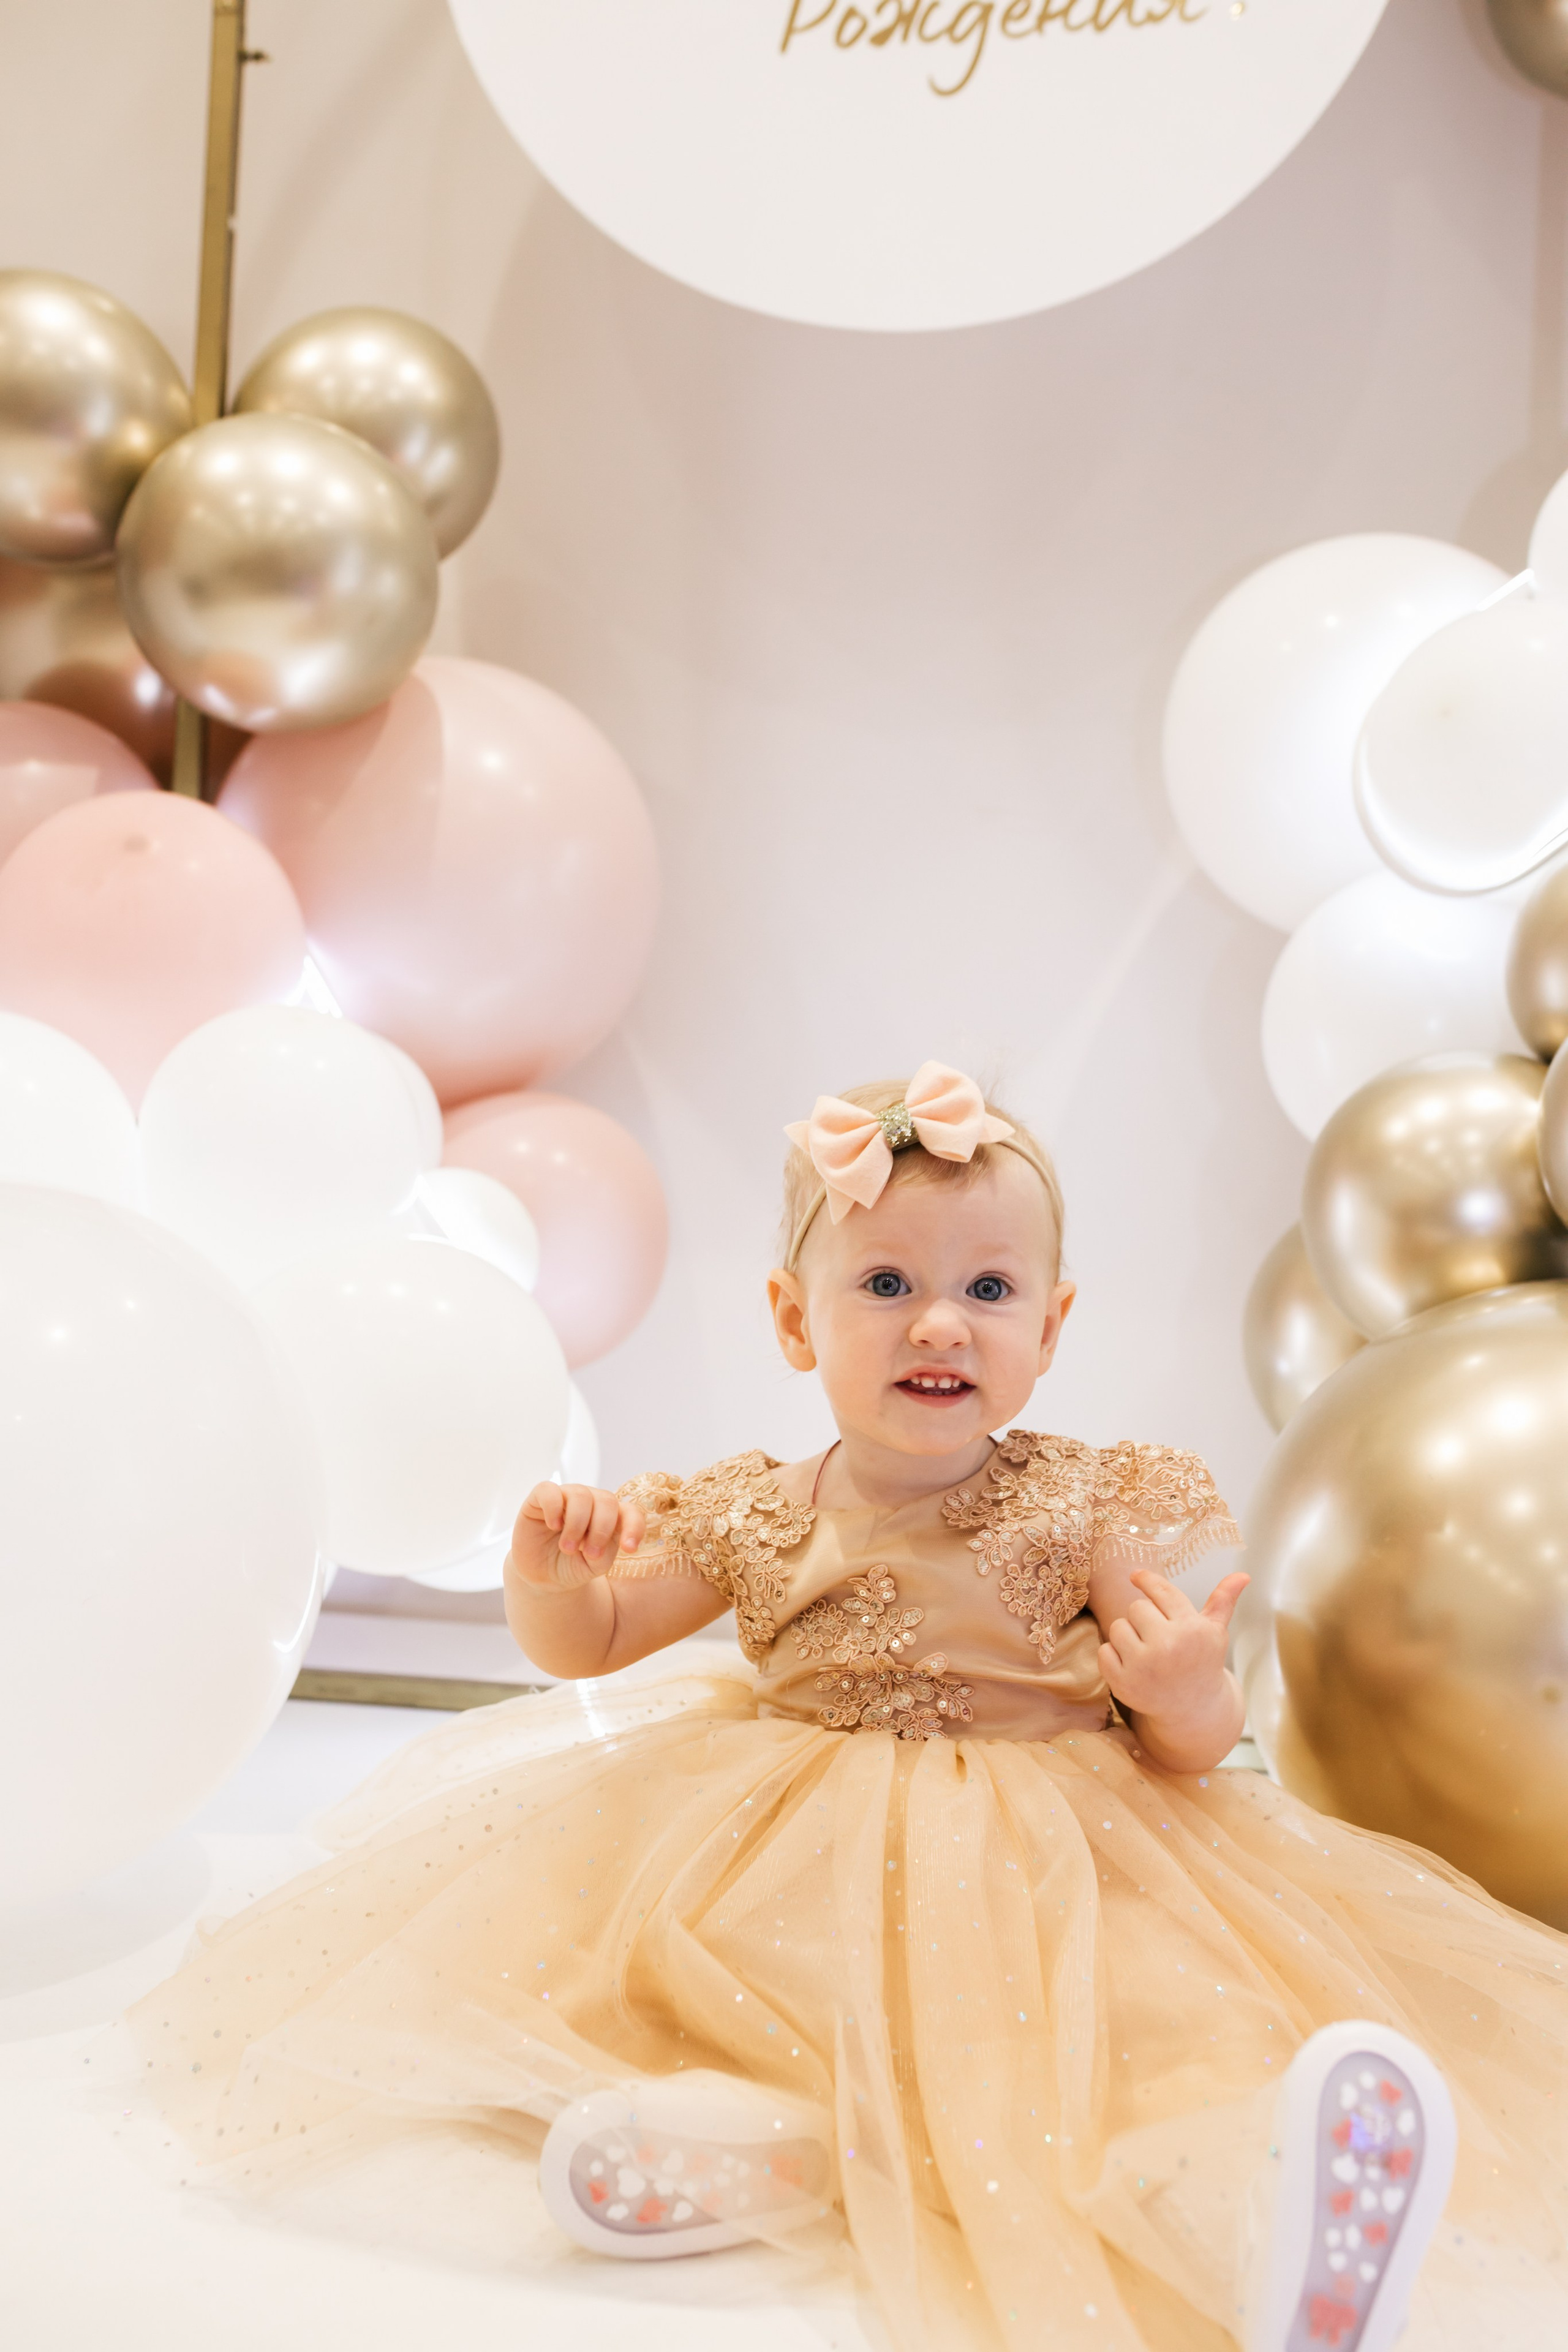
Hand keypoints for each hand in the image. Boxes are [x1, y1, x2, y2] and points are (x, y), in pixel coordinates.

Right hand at [507, 1482, 645, 1590]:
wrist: (543, 1575)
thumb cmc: (573, 1566)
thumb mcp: (594, 1566)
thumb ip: (604, 1553)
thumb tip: (597, 1540)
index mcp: (611, 1517)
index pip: (630, 1512)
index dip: (633, 1527)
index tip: (629, 1548)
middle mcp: (591, 1502)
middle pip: (607, 1500)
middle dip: (601, 1529)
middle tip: (590, 1554)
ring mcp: (567, 1497)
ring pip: (581, 1495)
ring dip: (577, 1524)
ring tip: (568, 1548)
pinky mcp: (541, 1498)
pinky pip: (549, 1490)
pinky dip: (553, 1508)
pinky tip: (553, 1526)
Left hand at [1097, 1568, 1248, 1718]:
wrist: (1193, 1710)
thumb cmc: (1203, 1663)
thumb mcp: (1215, 1633)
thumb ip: (1223, 1601)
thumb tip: (1242, 1575)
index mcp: (1191, 1629)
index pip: (1161, 1591)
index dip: (1146, 1579)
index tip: (1136, 1575)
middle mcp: (1168, 1646)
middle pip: (1136, 1607)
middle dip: (1144, 1619)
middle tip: (1158, 1637)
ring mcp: (1144, 1666)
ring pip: (1117, 1626)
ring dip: (1128, 1636)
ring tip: (1147, 1651)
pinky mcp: (1124, 1684)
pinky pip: (1104, 1651)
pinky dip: (1113, 1655)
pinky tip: (1133, 1666)